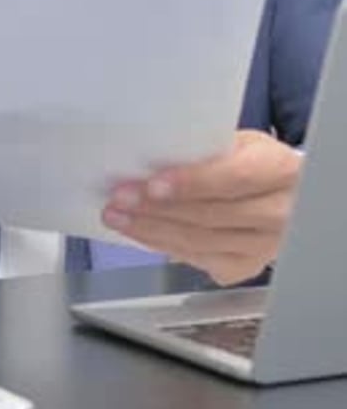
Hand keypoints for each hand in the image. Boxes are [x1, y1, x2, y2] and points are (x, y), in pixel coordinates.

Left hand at [102, 129, 301, 284]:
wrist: (288, 194)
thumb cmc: (257, 161)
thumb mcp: (240, 141)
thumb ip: (206, 149)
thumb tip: (152, 155)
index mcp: (280, 170)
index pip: (234, 178)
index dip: (192, 183)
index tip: (153, 184)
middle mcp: (279, 214)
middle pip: (211, 215)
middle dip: (158, 208)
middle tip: (120, 199)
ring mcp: (264, 247)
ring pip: (200, 242)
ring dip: (152, 230)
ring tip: (118, 216)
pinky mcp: (246, 267)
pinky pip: (197, 260)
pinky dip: (164, 245)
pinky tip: (141, 232)